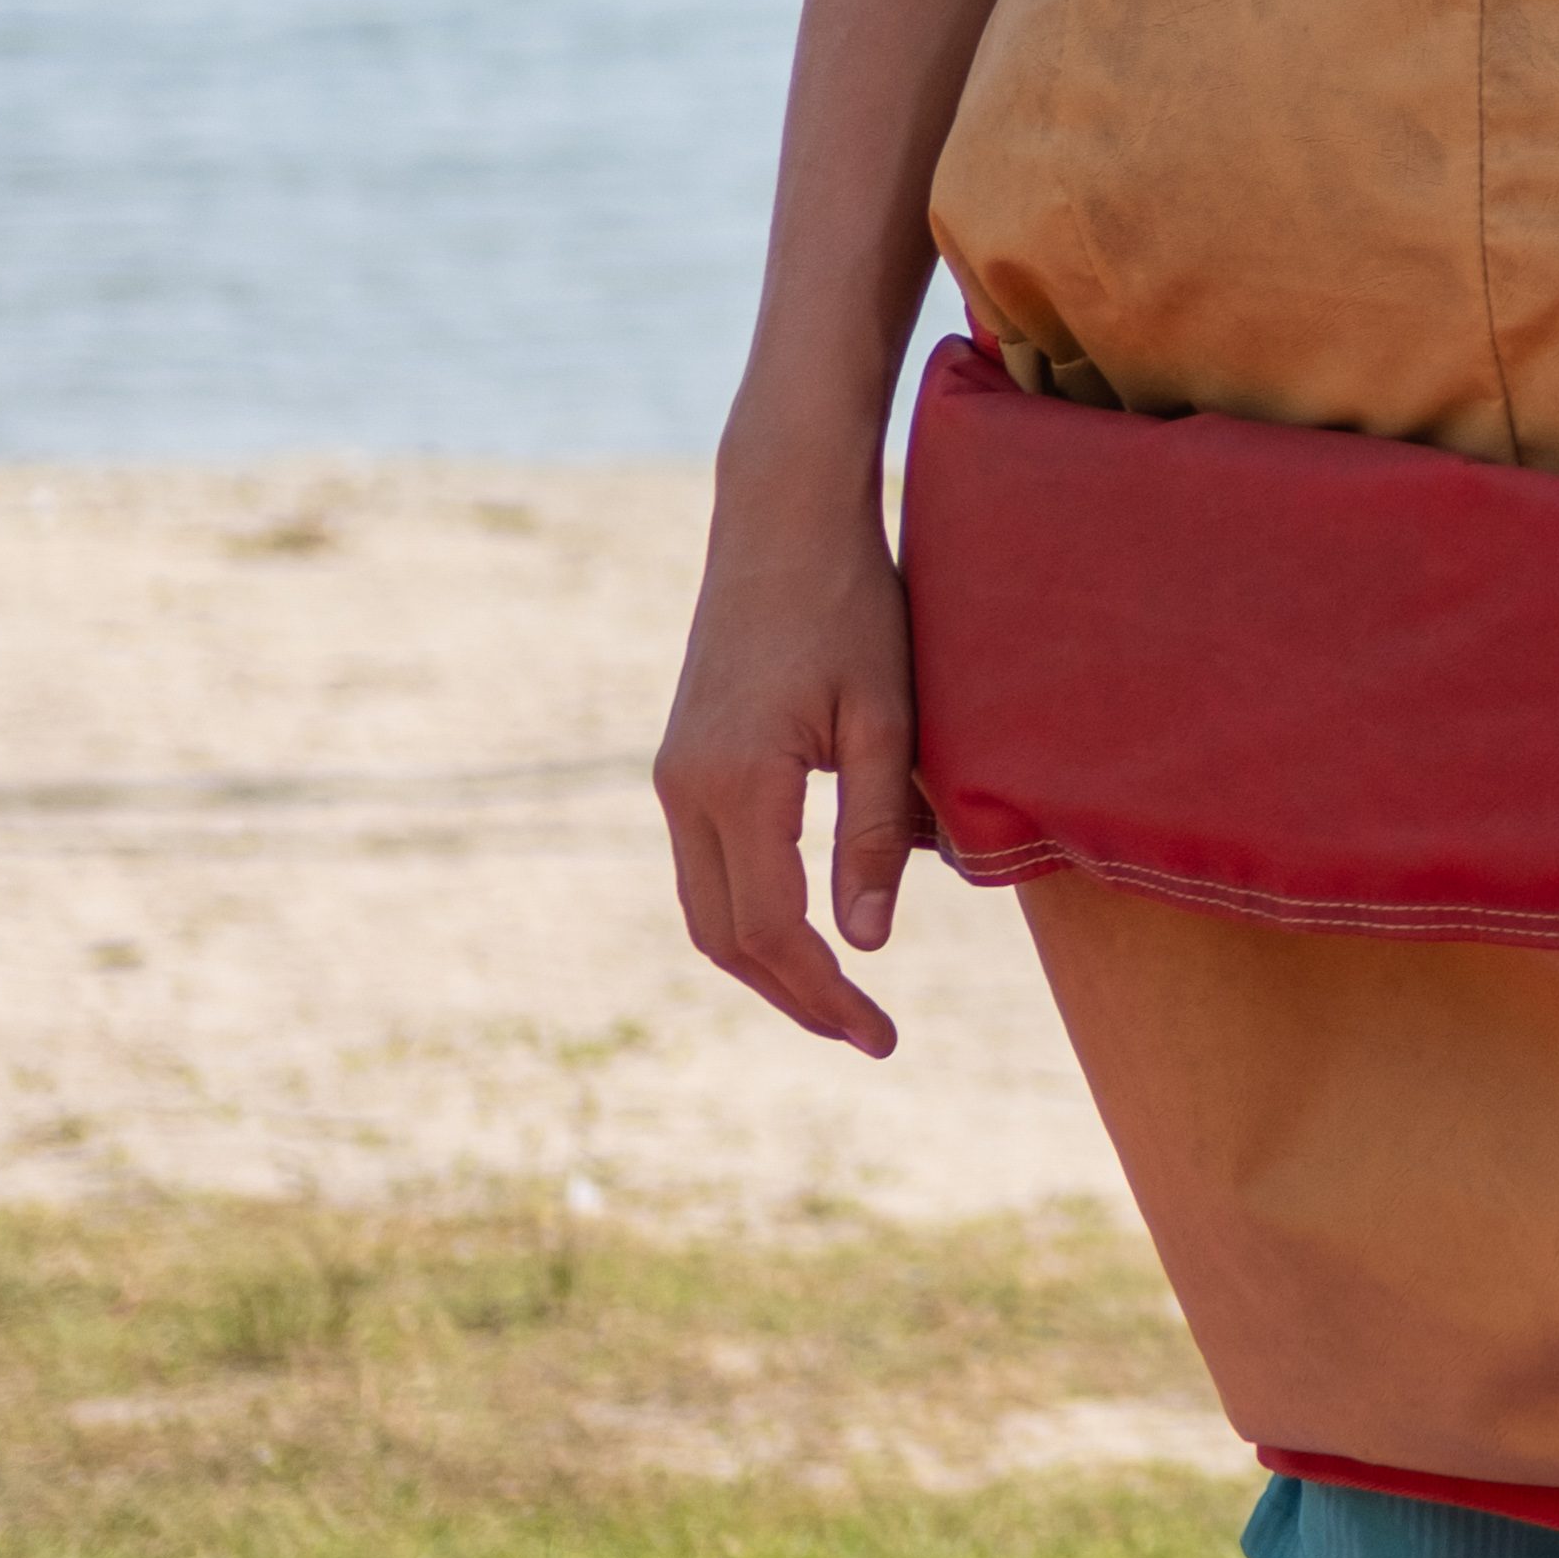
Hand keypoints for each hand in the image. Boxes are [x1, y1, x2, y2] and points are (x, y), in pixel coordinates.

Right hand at [654, 393, 918, 1055]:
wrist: (781, 522)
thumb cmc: (853, 606)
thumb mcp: (885, 717)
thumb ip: (873, 831)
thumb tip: (866, 944)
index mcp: (737, 784)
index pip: (774, 929)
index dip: (826, 992)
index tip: (881, 1035)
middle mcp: (685, 790)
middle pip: (725, 938)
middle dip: (795, 995)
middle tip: (869, 1035)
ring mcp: (674, 777)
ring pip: (707, 909)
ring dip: (767, 964)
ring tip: (842, 999)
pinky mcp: (682, 763)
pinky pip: (705, 868)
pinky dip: (751, 914)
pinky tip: (808, 928)